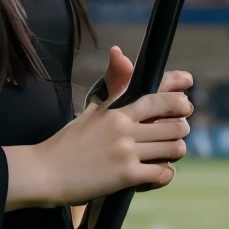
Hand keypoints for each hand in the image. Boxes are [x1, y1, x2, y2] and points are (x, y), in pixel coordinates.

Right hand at [6, 47, 192, 211]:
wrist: (43, 172)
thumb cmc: (65, 142)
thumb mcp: (90, 110)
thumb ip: (112, 87)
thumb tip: (119, 51)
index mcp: (116, 112)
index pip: (158, 100)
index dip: (178, 102)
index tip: (185, 105)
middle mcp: (124, 129)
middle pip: (174, 125)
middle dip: (180, 130)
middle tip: (175, 134)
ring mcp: (126, 153)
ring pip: (174, 149)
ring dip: (175, 152)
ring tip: (166, 154)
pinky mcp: (126, 177)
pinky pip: (162, 173)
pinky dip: (163, 175)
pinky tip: (154, 173)